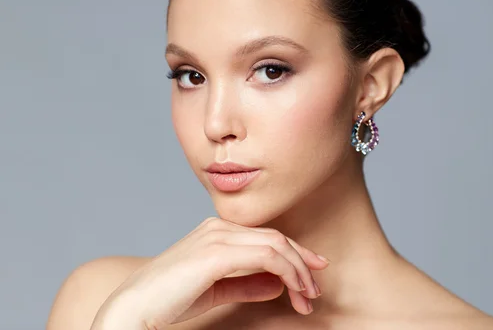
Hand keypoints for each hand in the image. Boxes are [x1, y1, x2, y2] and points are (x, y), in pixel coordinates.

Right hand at [90, 217, 329, 328]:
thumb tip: (277, 285)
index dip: (294, 254)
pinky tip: (294, 289)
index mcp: (216, 231)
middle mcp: (218, 227)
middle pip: (276, 238)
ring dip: (298, 271)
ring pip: (275, 245)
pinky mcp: (216, 253)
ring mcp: (217, 237)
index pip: (266, 237)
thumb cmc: (169, 300)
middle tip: (316, 290)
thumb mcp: (216, 290)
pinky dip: (287, 271)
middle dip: (302, 263)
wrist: (134, 308)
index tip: (313, 272)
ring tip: (309, 296)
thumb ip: (246, 284)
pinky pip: (266, 257)